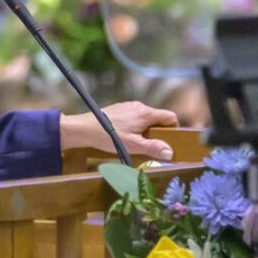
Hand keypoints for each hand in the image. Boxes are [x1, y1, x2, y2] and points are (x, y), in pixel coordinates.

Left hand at [59, 101, 177, 160]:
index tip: (169, 142)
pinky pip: (134, 117)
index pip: (170, 116)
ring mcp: (127, 106)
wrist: (83, 128)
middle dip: (159, 132)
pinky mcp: (118, 109)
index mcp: (145, 113)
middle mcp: (138, 106)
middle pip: (158, 118)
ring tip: (138, 143)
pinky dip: (136, 126)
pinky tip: (126, 136)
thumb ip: (153, 148)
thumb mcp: (133, 145)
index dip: (174, 129)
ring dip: (146, 130)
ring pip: (146, 118)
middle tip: (152, 146)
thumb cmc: (108, 136)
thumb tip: (170, 152)